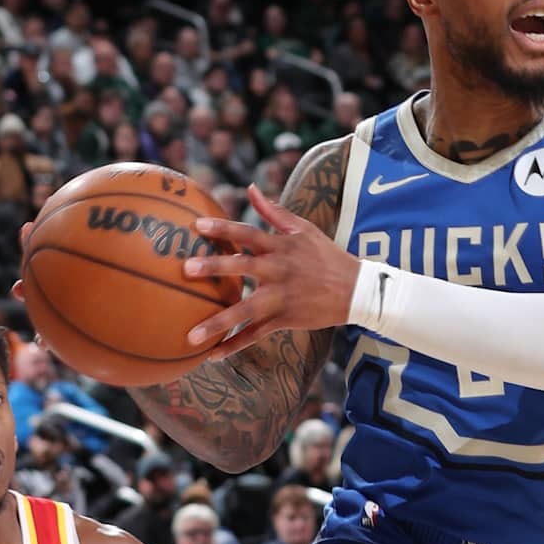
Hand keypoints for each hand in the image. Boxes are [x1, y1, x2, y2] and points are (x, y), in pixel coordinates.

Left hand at [180, 186, 360, 351]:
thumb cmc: (326, 256)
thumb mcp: (304, 229)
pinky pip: (255, 334)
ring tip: (191, 335)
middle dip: (215, 267)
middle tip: (188, 268)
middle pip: (242, 267)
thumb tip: (251, 188)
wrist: (355, 290)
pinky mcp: (284, 319)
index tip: (197, 225)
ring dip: (218, 322)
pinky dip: (234, 345)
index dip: (223, 229)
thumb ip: (274, 211)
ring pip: (245, 310)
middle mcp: (278, 271)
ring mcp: (280, 298)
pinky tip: (212, 355)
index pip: (247, 233)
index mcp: (280, 246)